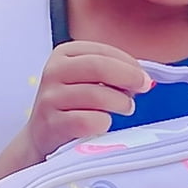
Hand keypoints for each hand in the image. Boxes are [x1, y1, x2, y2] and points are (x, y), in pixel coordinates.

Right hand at [10, 40, 151, 171]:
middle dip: (129, 77)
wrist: (42, 136)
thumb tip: (144, 78)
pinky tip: (104, 124)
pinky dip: (104, 123)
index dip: (128, 63)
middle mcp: (53, 72)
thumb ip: (111, 72)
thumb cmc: (73, 105)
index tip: (143, 77)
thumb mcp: (85, 79)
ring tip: (126, 108)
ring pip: (97, 95)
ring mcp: (50, 98)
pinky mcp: (52, 124)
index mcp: (64, 54)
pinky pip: (89, 121)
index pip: (102, 51)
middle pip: (99, 67)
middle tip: (143, 88)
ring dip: (121, 103)